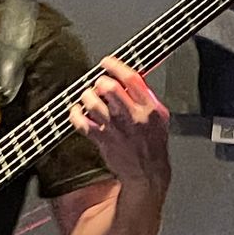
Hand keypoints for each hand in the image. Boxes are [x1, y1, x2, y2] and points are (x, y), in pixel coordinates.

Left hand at [69, 55, 169, 185]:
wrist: (147, 172)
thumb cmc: (153, 143)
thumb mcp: (159, 115)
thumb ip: (145, 95)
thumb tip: (129, 77)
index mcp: (148, 107)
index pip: (130, 78)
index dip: (115, 65)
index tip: (107, 62)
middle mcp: (131, 116)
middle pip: (108, 87)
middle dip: (100, 81)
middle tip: (99, 84)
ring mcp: (114, 128)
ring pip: (92, 102)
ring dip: (87, 96)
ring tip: (89, 97)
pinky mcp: (101, 140)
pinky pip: (80, 122)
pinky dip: (75, 114)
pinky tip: (77, 111)